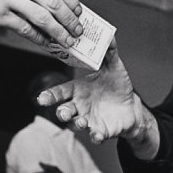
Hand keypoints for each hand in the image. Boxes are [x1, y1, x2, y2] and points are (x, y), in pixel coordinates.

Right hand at [0, 0, 83, 46]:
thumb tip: (50, 4)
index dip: (72, 0)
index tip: (79, 12)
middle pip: (54, 1)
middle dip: (71, 19)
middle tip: (78, 30)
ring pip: (44, 17)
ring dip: (59, 32)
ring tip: (67, 41)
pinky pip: (26, 29)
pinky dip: (39, 38)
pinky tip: (45, 44)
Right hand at [37, 40, 155, 148]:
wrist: (130, 106)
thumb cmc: (116, 86)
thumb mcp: (113, 67)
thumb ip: (109, 53)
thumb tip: (109, 36)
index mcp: (77, 90)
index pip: (60, 92)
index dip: (50, 96)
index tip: (42, 98)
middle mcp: (79, 106)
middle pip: (64, 111)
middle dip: (61, 113)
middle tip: (63, 113)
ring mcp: (89, 120)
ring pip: (77, 124)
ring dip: (78, 123)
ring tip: (83, 121)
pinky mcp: (101, 131)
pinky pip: (95, 136)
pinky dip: (96, 136)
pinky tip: (98, 135)